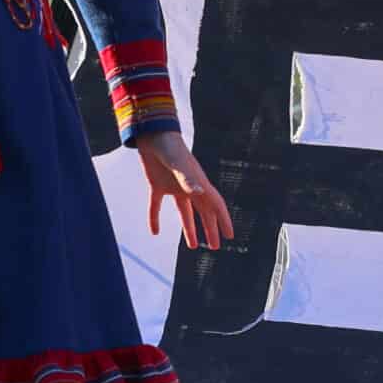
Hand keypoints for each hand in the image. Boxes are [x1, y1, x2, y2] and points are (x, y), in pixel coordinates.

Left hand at [135, 132, 233, 250]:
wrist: (152, 135)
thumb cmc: (169, 148)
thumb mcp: (179, 164)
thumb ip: (188, 179)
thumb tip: (200, 193)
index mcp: (198, 183)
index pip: (215, 205)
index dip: (223, 220)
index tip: (230, 236)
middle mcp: (188, 187)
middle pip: (203, 212)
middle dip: (210, 229)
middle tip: (216, 246)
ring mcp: (173, 186)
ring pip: (185, 212)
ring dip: (189, 228)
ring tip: (193, 245)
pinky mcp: (157, 185)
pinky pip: (157, 206)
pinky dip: (155, 218)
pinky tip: (154, 231)